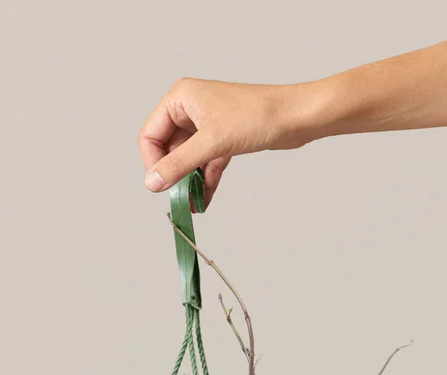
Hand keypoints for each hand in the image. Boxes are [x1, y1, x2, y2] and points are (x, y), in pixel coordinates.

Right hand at [138, 78, 314, 206]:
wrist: (295, 118)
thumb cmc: (258, 116)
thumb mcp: (212, 142)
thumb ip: (179, 164)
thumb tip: (152, 183)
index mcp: (181, 98)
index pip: (150, 134)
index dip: (153, 162)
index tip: (161, 185)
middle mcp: (190, 109)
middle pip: (167, 149)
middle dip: (173, 175)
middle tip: (178, 198)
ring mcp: (206, 124)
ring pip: (187, 159)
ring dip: (188, 182)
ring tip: (191, 204)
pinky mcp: (222, 138)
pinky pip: (204, 164)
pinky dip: (203, 181)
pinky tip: (203, 201)